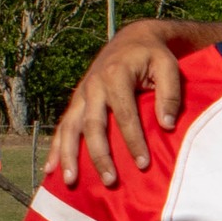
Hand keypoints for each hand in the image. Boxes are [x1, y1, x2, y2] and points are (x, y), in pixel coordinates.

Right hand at [45, 23, 187, 188]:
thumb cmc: (153, 57)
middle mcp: (93, 85)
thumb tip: (168, 125)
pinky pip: (63, 126)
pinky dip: (56, 147)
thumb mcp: (168, 67)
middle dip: (100, 155)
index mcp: (115, 75)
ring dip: (69, 155)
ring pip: (71, 127)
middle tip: (110, 181)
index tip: (143, 164)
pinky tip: (51, 169)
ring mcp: (82, 94)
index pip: (125, 114)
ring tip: (70, 180)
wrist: (133, 39)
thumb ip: (170, 94)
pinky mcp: (77, 101)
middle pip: (93, 125)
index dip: (133, 141)